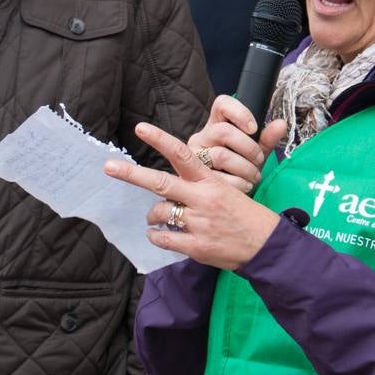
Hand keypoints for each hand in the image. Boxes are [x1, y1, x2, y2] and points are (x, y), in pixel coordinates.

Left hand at [105, 122, 281, 270]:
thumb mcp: (233, 186)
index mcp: (211, 181)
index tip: (141, 128)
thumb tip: (186, 160)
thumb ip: (205, 177)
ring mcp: (198, 223)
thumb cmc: (247, 213)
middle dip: (131, 174)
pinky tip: (160, 234)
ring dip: (153, 215)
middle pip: (160, 182)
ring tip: (157, 217)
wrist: (266, 245)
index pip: (182, 154)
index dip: (160, 140)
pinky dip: (157, 235)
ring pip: (159, 212)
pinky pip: (164, 238)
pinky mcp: (196, 246)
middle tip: (108, 166)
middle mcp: (202, 198)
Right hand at [187, 95, 287, 192]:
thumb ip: (268, 137)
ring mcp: (195, 155)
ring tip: (254, 175)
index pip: (222, 104)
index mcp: (217, 123)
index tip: (254, 128)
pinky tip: (245, 185)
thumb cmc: (241, 164)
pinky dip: (238, 183)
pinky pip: (219, 177)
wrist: (228, 191)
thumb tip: (281, 124)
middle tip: (259, 159)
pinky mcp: (194, 177)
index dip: (239, 112)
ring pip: (220, 156)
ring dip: (245, 168)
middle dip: (248, 147)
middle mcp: (203, 136)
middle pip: (223, 131)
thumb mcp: (256, 149)